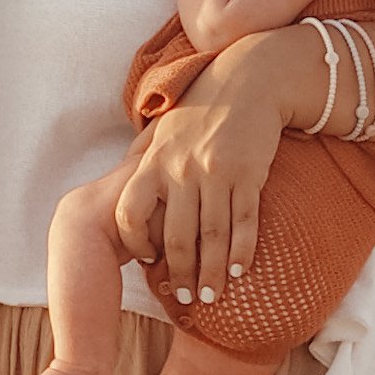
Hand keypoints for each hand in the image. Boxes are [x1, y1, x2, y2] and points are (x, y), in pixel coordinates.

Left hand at [114, 30, 292, 305]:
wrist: (249, 77)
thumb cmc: (201, 111)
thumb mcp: (163, 133)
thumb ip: (145, 167)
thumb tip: (125, 202)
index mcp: (153, 162)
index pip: (131, 214)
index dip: (136, 245)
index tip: (148, 264)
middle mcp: (181, 170)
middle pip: (176, 236)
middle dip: (181, 273)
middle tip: (187, 297)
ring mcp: (216, 172)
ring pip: (212, 235)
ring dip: (213, 271)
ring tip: (212, 296)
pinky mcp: (248, 172)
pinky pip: (244, 219)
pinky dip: (242, 249)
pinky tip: (240, 270)